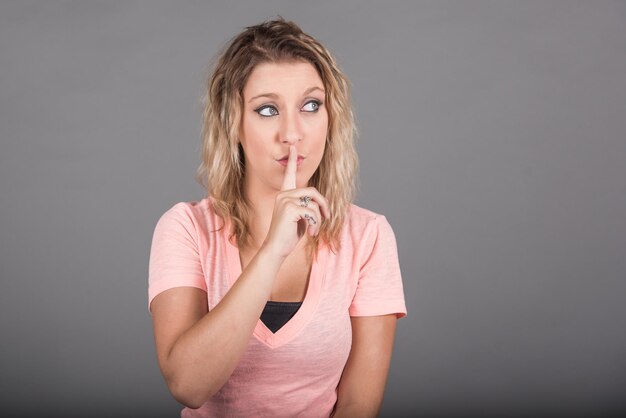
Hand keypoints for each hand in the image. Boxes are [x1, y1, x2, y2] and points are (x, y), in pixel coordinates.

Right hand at [262, 145, 330, 259]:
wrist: (276, 249)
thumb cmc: (288, 236)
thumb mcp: (300, 219)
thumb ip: (306, 207)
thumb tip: (320, 205)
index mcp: (284, 195)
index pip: (289, 175)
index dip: (292, 161)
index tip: (293, 148)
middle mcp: (283, 195)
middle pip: (312, 191)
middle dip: (324, 204)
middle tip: (327, 217)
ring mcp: (285, 200)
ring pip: (314, 203)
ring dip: (319, 219)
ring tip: (315, 231)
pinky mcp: (289, 209)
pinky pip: (312, 212)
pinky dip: (316, 224)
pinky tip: (311, 233)